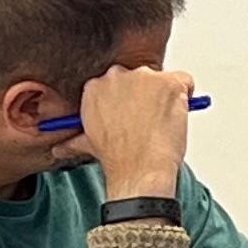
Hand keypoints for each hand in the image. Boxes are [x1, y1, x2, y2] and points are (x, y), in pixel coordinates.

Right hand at [77, 64, 197, 199]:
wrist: (138, 171)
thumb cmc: (118, 159)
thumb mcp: (87, 144)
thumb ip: (75, 137)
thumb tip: (61, 146)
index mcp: (94, 86)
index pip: (117, 81)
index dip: (129, 99)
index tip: (132, 114)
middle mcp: (117, 76)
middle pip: (140, 77)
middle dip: (146, 96)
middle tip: (148, 121)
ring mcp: (144, 77)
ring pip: (163, 79)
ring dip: (166, 97)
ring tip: (160, 124)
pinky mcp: (168, 82)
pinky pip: (185, 80)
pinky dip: (187, 96)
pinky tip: (176, 116)